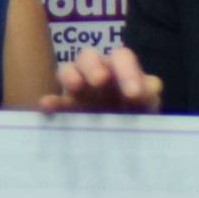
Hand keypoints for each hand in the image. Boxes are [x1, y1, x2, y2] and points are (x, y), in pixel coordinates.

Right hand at [40, 47, 161, 114]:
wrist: (125, 141)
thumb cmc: (137, 115)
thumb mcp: (148, 106)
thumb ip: (150, 96)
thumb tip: (152, 87)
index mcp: (121, 69)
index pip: (122, 57)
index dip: (127, 71)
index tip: (133, 94)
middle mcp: (97, 72)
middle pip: (88, 56)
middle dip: (93, 66)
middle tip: (100, 81)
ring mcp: (78, 89)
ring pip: (68, 71)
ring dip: (70, 75)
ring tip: (75, 87)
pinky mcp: (65, 108)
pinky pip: (54, 100)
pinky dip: (50, 101)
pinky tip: (46, 106)